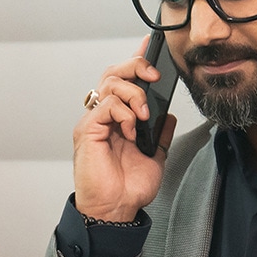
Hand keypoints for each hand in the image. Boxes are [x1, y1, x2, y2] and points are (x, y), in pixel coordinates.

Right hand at [73, 37, 178, 221]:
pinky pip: (105, 105)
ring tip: (144, 114)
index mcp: (118, 118)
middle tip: (154, 77)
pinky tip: (133, 130)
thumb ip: (160, 133)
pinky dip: (123, 113)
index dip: (137, 60)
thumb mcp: (156, 156)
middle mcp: (103, 115)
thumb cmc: (129, 187)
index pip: (125, 80)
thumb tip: (169, 114)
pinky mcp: (87, 130)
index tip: (152, 47)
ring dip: (133, 93)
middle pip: (113, 73)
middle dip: (136, 67)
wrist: (117, 209)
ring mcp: (93, 121)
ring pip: (109, 83)